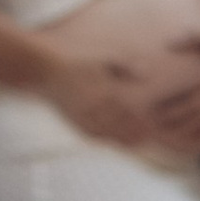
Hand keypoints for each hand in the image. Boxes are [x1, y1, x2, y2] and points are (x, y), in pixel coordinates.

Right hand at [31, 41, 163, 150]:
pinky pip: (93, 134)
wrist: (45, 70)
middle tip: (149, 138)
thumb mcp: (104, 57)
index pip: (130, 111)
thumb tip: (147, 74)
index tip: (154, 125)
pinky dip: (105, 138)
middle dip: (136, 133)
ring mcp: (84, 117)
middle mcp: (97, 109)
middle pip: (122, 126)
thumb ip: (126, 66)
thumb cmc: (76, 60)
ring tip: (137, 143)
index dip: (143, 120)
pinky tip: (112, 140)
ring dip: (123, 139)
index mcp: (106, 92)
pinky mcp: (74, 120)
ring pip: (108, 133)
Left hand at [147, 25, 199, 152]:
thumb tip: (166, 45)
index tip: (147, 106)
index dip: (162, 100)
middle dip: (166, 120)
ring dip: (181, 134)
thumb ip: (188, 40)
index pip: (179, 91)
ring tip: (164, 140)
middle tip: (149, 127)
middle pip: (186, 111)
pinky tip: (193, 146)